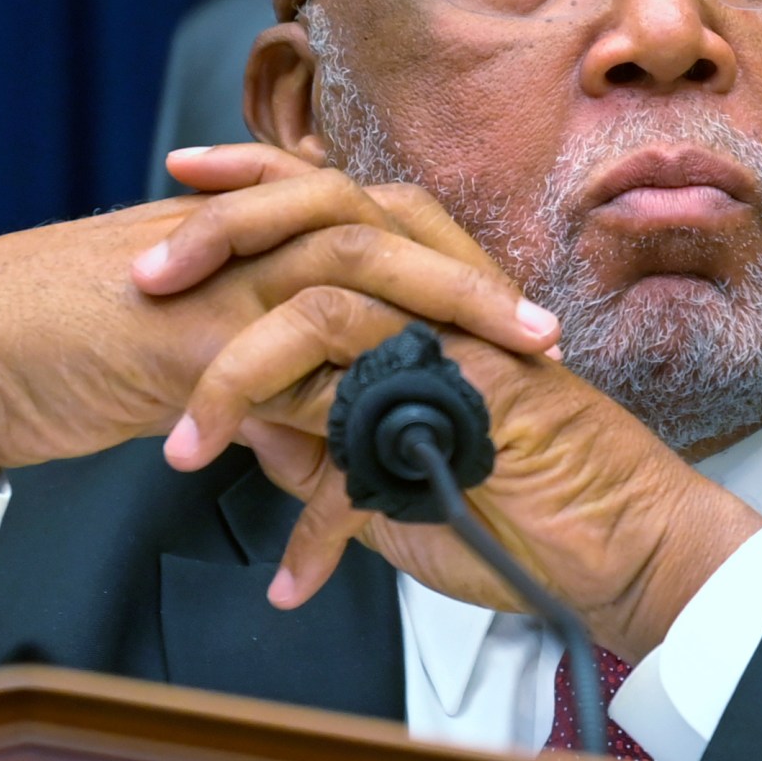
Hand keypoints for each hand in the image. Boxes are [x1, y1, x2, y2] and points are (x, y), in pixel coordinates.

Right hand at [0, 145, 559, 482]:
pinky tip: (378, 450)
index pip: (363, 227)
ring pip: (339, 279)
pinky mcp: (171, 340)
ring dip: (427, 320)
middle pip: (374, 234)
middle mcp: (233, 246)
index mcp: (241, 238)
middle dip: (465, 281)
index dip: (442, 264)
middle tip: (540, 334)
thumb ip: (255, 377)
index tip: (513, 312)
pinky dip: (324, 413)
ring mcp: (206, 284)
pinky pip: (267, 369)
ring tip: (493, 370)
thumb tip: (319, 437)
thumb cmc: (59, 345)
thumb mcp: (176, 348)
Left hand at [158, 192, 761, 660]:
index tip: (181, 182)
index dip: (252, 183)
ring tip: (181, 450)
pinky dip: (318, 524)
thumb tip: (261, 436)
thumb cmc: (522, 503)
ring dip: (234, 381)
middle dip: (219, 237)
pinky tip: (294, 578)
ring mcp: (456, 343)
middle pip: (318, 217)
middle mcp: (439, 298)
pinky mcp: (470, 405)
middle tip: (143, 281)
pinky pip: (363, 441)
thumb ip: (326, 437)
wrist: (618, 548)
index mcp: (422, 290)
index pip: (327, 203)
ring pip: (320, 312)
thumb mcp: (390, 467)